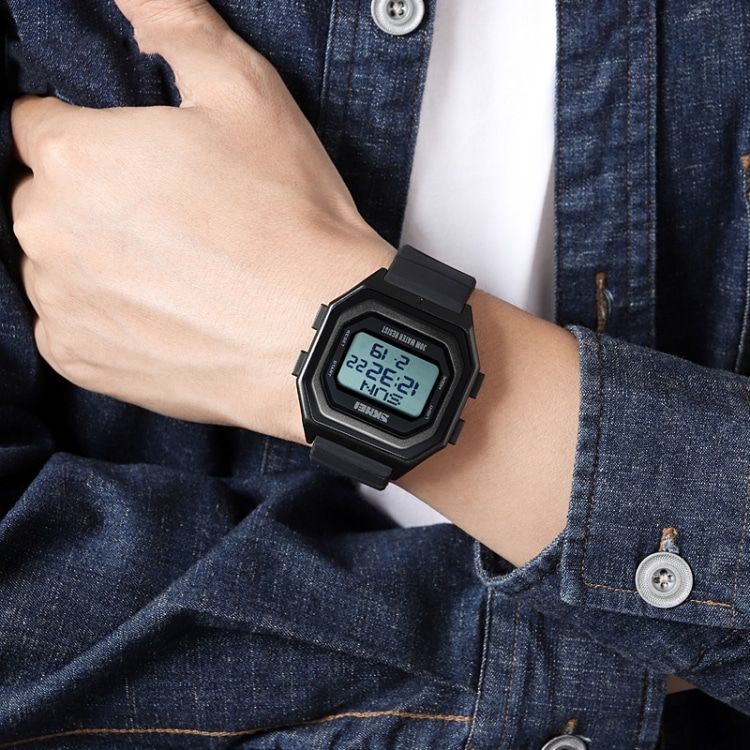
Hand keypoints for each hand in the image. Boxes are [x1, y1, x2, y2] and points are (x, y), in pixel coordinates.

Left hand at [12, 0, 578, 566]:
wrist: (318, 335)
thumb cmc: (288, 220)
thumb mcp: (247, 93)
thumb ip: (175, 22)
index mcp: (75, 155)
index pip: (41, 124)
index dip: (94, 136)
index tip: (141, 160)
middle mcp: (48, 230)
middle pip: (47, 196)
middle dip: (95, 198)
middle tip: (173, 218)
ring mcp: (61, 302)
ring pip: (56, 261)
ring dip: (97, 258)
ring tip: (175, 270)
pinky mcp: (80, 359)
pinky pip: (70, 324)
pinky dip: (105, 317)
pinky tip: (164, 312)